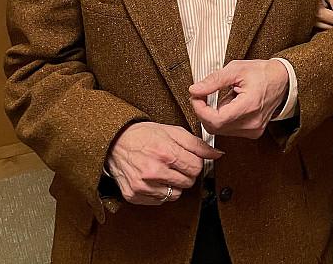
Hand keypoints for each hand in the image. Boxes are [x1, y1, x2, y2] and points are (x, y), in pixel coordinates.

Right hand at [106, 121, 220, 204]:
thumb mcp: (173, 132)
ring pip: (176, 194)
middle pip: (188, 182)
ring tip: (165, 171)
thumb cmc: (144, 135)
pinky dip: (161, 191)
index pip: (197, 168)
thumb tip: (218, 154)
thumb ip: (197, 144)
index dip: (195, 162)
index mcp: (166, 153)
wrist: (115, 142)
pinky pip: (160, 201)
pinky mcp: (134, 195)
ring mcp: (143, 186)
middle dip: (186, 173)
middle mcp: (154, 171)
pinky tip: (155, 179)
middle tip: (176, 164)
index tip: (188, 158)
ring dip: (175, 184)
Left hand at [189, 59, 289, 138]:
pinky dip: (224, 119)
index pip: (215, 120)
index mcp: (249, 106)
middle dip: (204, 111)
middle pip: (215, 127)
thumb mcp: (236, 69)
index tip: (196, 97)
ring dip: (214, 115)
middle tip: (203, 95)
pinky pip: (229, 130)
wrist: (282, 80)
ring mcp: (253, 130)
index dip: (200, 109)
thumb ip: (213, 81)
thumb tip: (194, 90)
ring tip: (226, 97)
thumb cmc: (261, 73)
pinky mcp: (253, 133)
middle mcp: (252, 123)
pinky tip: (232, 106)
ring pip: (220, 130)